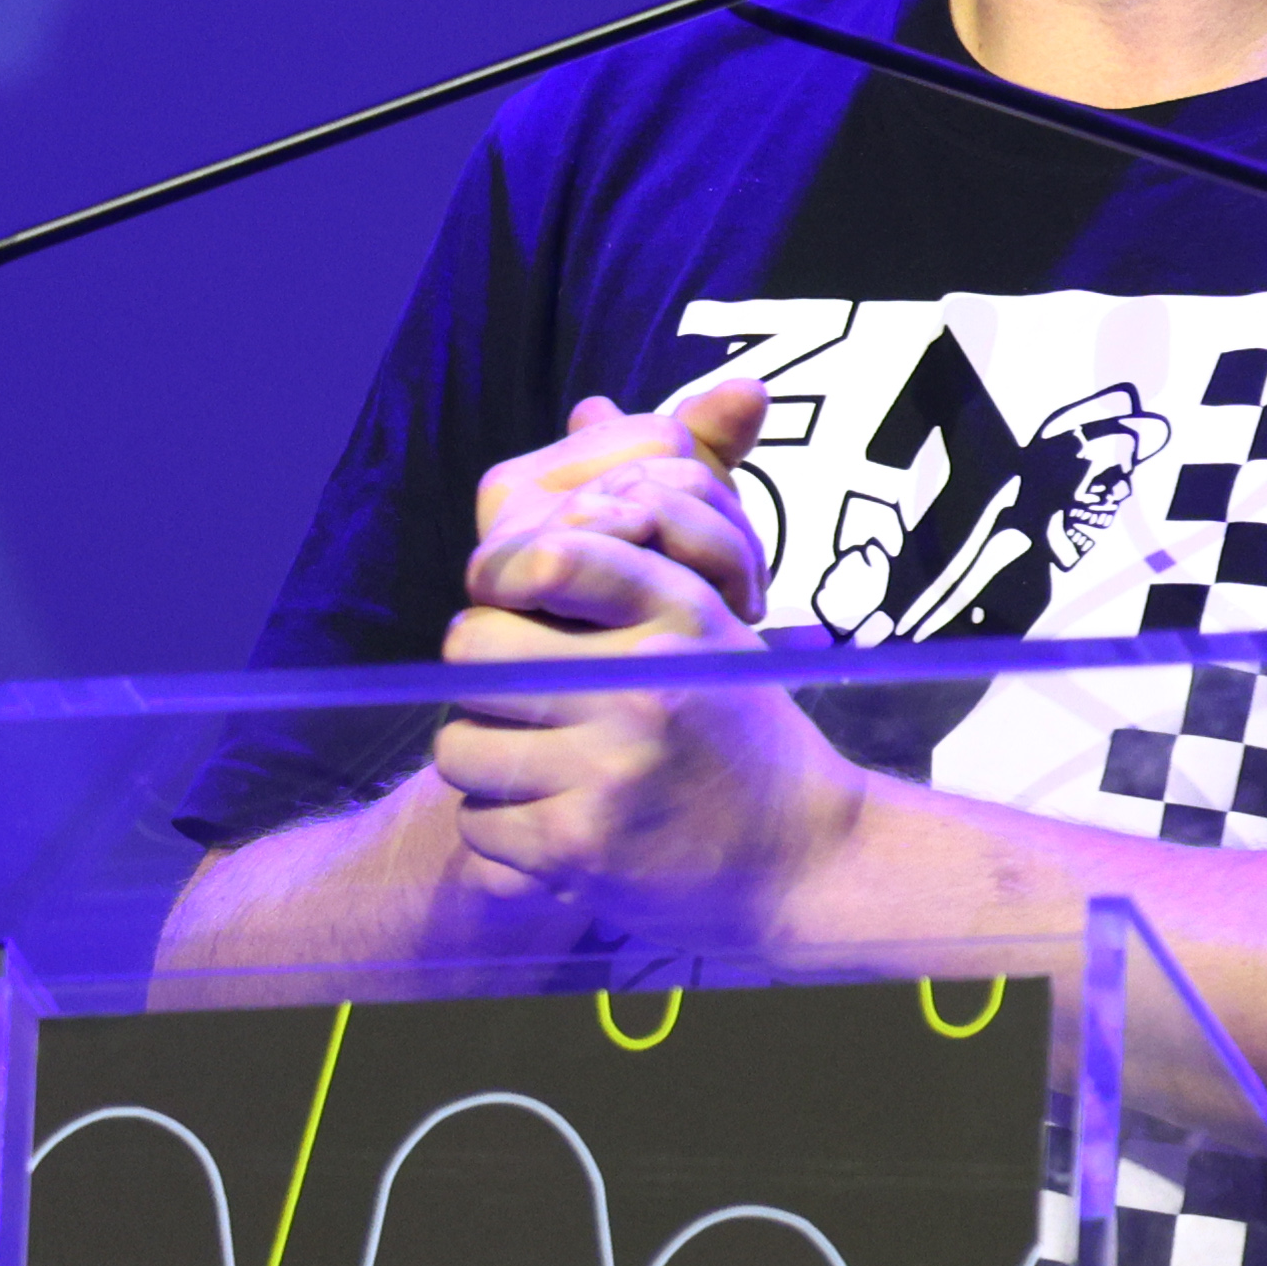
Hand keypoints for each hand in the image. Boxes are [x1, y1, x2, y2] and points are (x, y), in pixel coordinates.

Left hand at [426, 367, 857, 925]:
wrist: (806, 861)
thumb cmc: (743, 729)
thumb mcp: (713, 618)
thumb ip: (646, 527)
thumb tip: (590, 404)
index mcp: (680, 617)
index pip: (547, 560)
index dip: (498, 573)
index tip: (503, 595)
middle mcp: (647, 687)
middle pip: (472, 648)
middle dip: (481, 672)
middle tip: (520, 692)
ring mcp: (613, 771)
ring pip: (461, 742)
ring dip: (486, 756)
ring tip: (542, 762)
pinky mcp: (582, 848)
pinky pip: (479, 822)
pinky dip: (502, 828)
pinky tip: (555, 822)